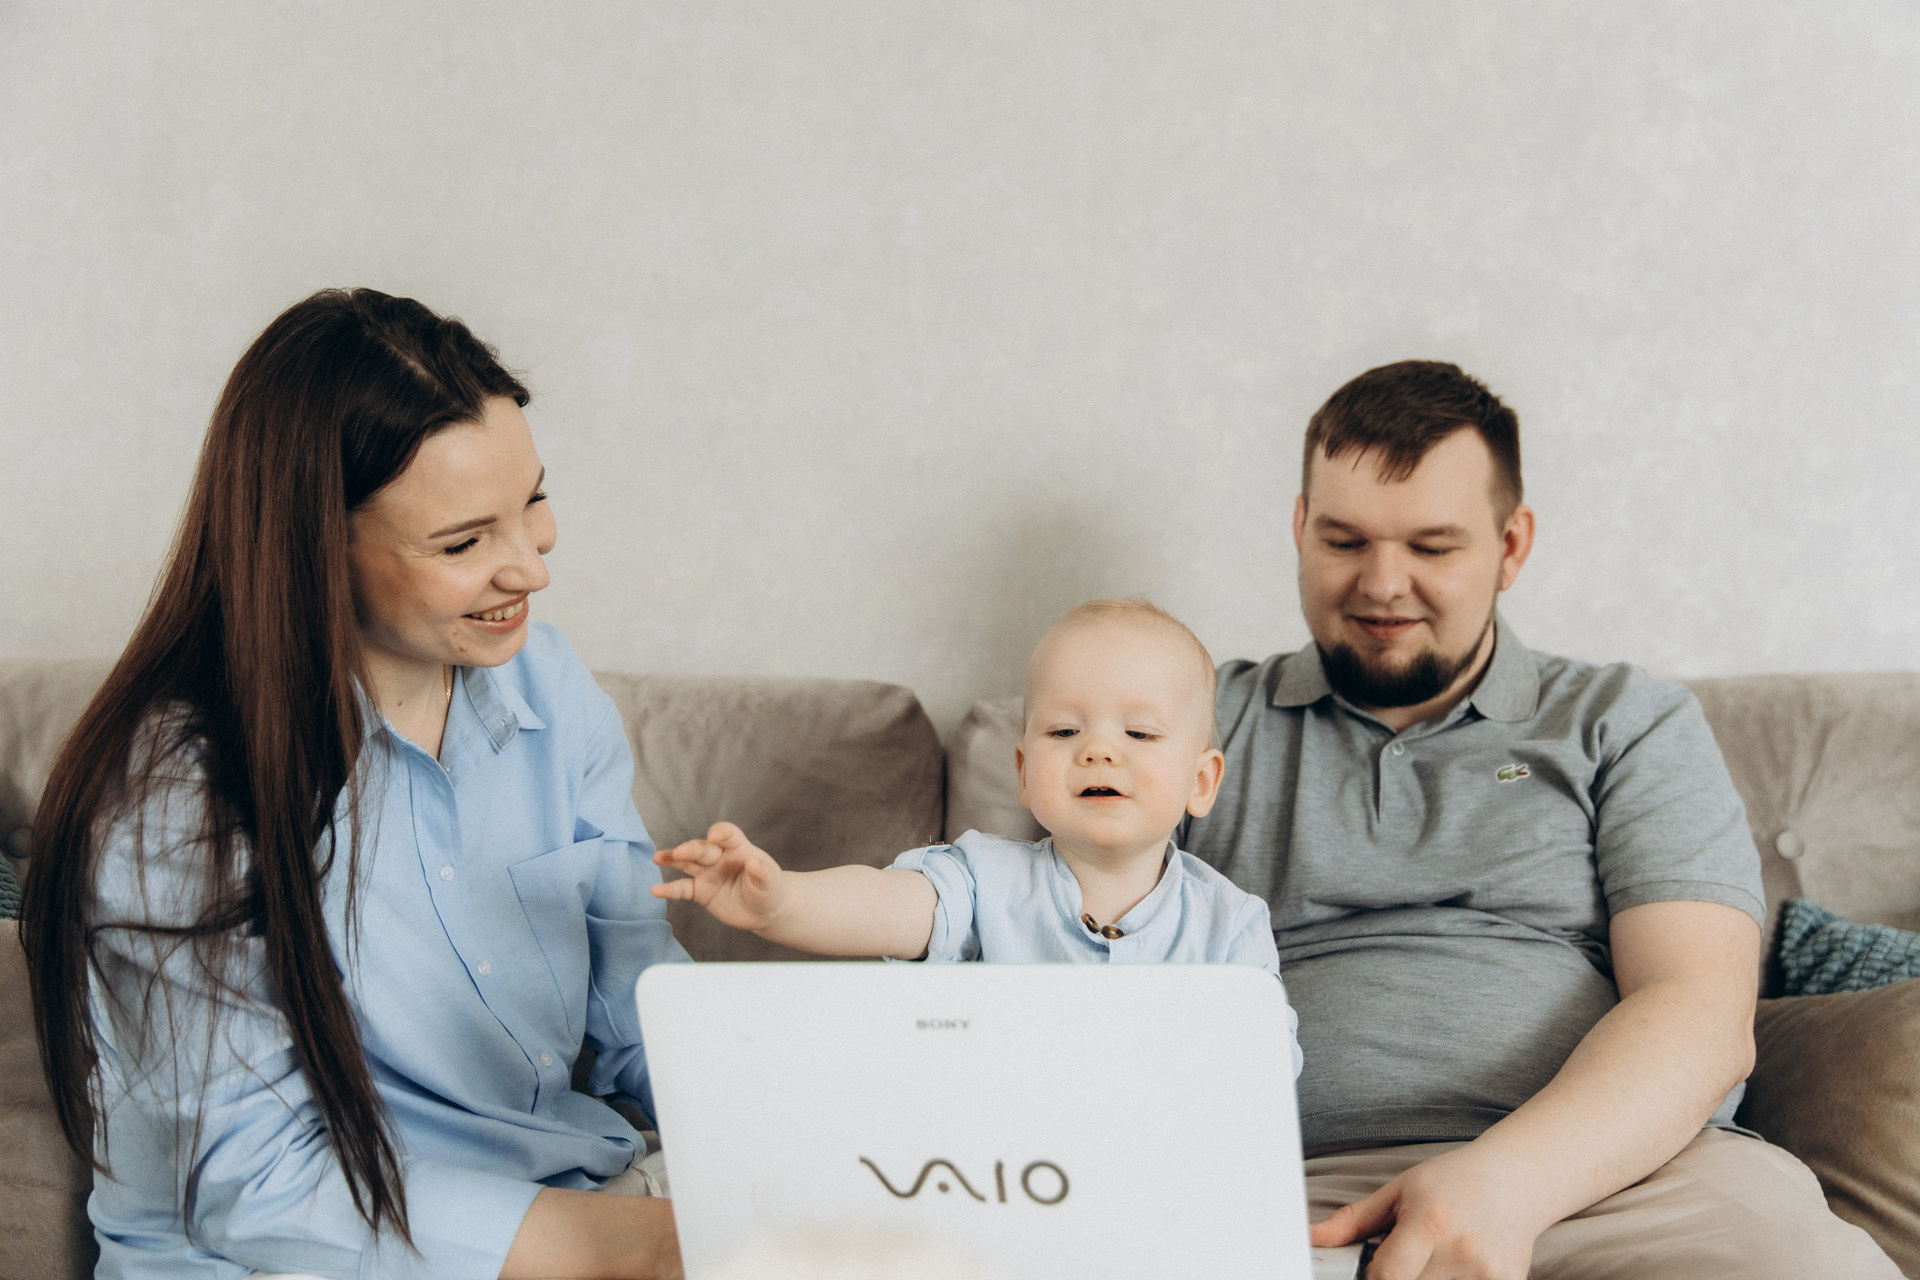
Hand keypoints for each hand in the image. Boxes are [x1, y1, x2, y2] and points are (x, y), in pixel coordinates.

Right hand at [650, 822, 786, 934]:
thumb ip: (762, 871)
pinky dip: (669, 890)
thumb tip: (755, 860)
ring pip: (687, 863)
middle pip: (703, 848)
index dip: (721, 832)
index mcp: (738, 848)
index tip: (714, 836)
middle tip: (680, 852)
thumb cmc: (770, 890)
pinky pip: (682, 889)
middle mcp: (720, 857)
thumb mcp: (770, 882)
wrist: (764, 911)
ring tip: (657, 857)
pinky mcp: (701, 891)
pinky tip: (656, 890)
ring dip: (672, 859)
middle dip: (691, 849)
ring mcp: (708, 873)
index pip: (728, 834)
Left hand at [1310, 1145, 1552, 1279]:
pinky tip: (1452, 1270)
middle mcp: (1462, 1250)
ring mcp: (1490, 1274)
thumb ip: (1353, 1221)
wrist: (1515, 1180)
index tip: (1373, 1272)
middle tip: (1401, 1264)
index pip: (1388, 1277)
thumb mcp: (1397, 1191)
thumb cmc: (1451, 1182)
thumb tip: (1311, 1239)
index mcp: (1429, 1222)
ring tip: (1429, 1263)